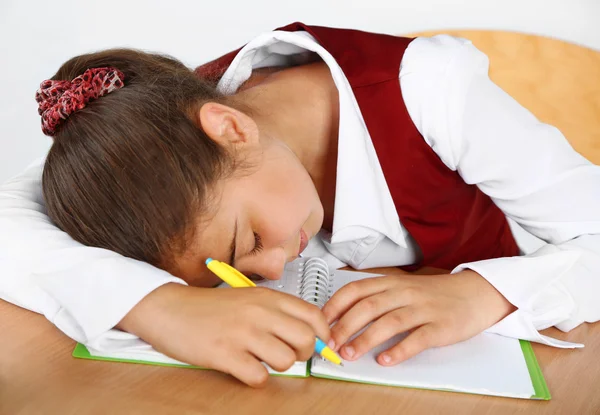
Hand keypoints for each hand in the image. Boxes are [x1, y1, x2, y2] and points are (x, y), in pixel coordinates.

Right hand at [118, 283, 329, 386]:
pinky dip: (255, 378)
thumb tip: (309, 336)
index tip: (320, 345)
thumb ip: (277, 313)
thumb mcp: (248, 298)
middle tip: (289, 355)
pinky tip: (242, 367)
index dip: (323, 335)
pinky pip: (258, 376)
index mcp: (267, 297)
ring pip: (285, 360)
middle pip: (305, 340)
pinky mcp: (225, 354)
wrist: (169, 309)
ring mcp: (242, 333)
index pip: (313, 315)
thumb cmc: (210, 307)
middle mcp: (259, 312)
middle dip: (303, 354)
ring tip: (260, 359)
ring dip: (278, 366)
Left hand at [321, 270, 514, 365]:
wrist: (474, 293)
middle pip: (368, 306)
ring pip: (389, 321)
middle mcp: (404, 292)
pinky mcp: (441, 326)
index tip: (320, 323)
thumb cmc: (432, 294)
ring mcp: (423, 308)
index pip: (355, 289)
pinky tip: (386, 360)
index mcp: (391, 282)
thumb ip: (376, 298)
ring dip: (366, 339)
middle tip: (330, 344)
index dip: (335, 306)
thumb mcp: (402, 288)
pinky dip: (399, 350)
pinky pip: (418, 338)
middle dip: (345, 326)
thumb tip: (341, 317)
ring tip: (350, 354)